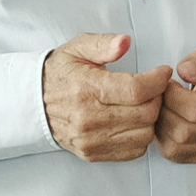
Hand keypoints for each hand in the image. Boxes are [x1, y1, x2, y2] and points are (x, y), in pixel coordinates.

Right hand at [43, 33, 167, 162]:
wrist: (32, 103)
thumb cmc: (59, 74)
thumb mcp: (77, 48)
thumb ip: (103, 44)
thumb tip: (124, 42)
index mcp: (87, 89)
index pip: (136, 90)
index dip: (158, 81)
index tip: (162, 73)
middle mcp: (88, 118)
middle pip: (145, 113)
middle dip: (157, 98)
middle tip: (154, 88)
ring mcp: (90, 139)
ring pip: (144, 134)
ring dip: (151, 119)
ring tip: (144, 104)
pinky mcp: (93, 153)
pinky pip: (134, 151)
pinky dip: (140, 136)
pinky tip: (133, 121)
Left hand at [155, 38, 195, 163]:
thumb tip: (185, 70)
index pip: (194, 109)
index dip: (172, 97)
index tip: (170, 84)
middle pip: (183, 131)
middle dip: (164, 111)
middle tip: (164, 96)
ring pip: (177, 146)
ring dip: (162, 127)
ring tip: (166, 108)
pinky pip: (179, 154)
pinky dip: (166, 140)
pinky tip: (170, 122)